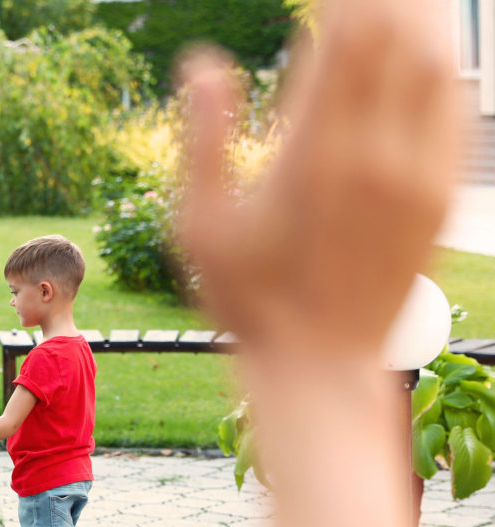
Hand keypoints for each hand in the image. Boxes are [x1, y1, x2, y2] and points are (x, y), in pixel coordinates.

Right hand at [175, 11, 457, 366]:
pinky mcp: (439, 196)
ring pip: (435, 65)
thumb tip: (202, 60)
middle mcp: (374, 155)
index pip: (342, 38)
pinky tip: (430, 48)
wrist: (319, 366)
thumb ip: (204, 138)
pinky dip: (442, 65)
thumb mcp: (199, 225)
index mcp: (312, 154)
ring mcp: (416, 175)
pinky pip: (454, 110)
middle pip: (396, 37)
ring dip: (419, 18)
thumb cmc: (247, 298)